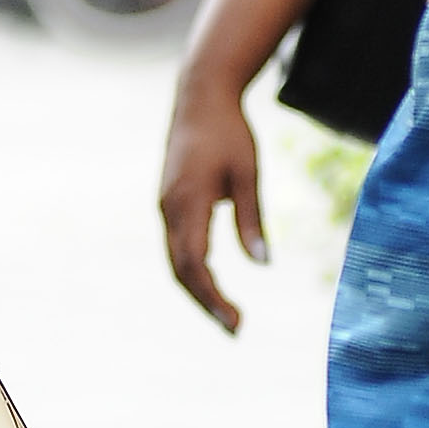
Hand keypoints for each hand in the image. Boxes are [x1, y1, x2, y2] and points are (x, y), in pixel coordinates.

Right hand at [159, 66, 267, 332]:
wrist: (199, 99)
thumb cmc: (229, 132)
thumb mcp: (248, 174)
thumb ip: (252, 220)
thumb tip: (263, 264)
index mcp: (188, 203)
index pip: (194, 264)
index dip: (213, 297)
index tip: (236, 321)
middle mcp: (169, 210)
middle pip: (180, 271)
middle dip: (206, 302)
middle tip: (236, 329)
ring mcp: (165, 207)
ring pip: (175, 261)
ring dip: (199, 290)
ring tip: (227, 313)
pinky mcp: (169, 204)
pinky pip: (176, 247)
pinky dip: (193, 271)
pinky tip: (213, 283)